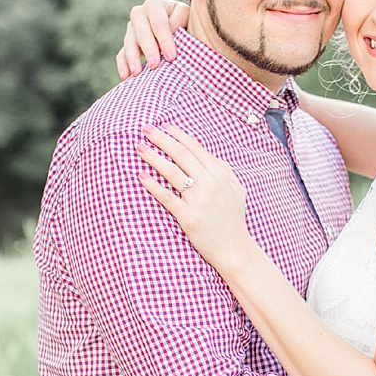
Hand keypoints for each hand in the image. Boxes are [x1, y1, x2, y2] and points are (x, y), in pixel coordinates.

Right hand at [118, 0, 190, 79]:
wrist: (177, 21)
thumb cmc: (184, 19)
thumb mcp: (186, 15)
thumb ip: (179, 21)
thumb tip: (171, 30)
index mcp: (154, 5)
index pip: (159, 24)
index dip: (165, 40)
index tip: (171, 57)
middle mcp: (139, 14)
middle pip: (142, 33)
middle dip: (148, 50)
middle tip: (154, 65)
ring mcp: (131, 28)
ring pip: (129, 43)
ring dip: (133, 59)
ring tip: (137, 73)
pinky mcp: (127, 42)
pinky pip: (121, 53)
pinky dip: (123, 65)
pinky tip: (126, 76)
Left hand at [137, 125, 253, 269]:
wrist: (235, 249)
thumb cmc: (233, 219)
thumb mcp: (236, 190)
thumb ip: (224, 170)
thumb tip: (207, 155)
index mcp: (221, 175)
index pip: (195, 148)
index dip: (177, 134)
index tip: (163, 125)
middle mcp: (211, 184)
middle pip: (181, 155)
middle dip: (162, 139)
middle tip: (145, 129)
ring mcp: (200, 200)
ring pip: (172, 172)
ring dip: (153, 157)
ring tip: (139, 148)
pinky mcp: (188, 217)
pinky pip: (167, 197)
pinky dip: (153, 185)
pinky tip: (141, 176)